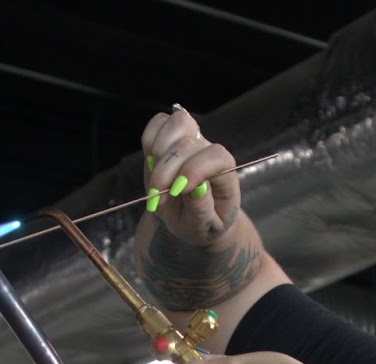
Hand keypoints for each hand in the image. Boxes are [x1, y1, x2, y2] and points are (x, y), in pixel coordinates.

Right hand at [140, 107, 241, 249]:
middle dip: (166, 171)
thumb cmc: (202, 225)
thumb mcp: (203, 228)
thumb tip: (196, 187)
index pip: (217, 157)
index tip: (177, 190)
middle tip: (157, 198)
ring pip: (178, 123)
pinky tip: (151, 165)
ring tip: (156, 179)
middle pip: (189, 144)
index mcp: (225, 174)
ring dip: (159, 150)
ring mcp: (192, 140)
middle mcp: (210, 152)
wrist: (192, 220)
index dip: (195, 169)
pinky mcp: (171, 137)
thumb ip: (201, 209)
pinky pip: (159, 123)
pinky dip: (150, 141)